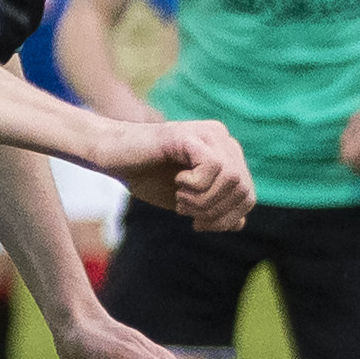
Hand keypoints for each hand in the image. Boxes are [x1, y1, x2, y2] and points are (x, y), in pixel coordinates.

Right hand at [105, 118, 252, 231]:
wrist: (111, 156)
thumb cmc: (146, 176)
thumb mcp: (187, 200)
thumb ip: (213, 208)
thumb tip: (240, 224)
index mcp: (225, 154)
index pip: (248, 194)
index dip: (227, 218)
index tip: (199, 224)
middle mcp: (222, 139)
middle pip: (243, 188)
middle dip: (215, 212)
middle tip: (186, 212)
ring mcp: (207, 134)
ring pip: (232, 178)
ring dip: (204, 200)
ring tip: (180, 200)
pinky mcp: (189, 135)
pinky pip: (213, 166)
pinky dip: (196, 186)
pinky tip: (177, 184)